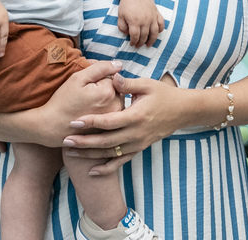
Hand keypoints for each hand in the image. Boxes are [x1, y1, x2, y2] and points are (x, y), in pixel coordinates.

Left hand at [63, 74, 183, 174]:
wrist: (182, 111)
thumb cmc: (163, 94)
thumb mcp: (147, 84)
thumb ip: (128, 83)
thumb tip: (112, 76)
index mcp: (136, 116)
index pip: (109, 122)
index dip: (91, 122)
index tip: (74, 122)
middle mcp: (136, 133)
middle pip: (106, 141)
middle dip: (84, 142)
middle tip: (65, 140)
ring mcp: (138, 144)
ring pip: (110, 153)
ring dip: (90, 154)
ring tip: (70, 153)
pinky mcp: (139, 149)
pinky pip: (121, 161)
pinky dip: (106, 168)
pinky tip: (91, 171)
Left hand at [117, 0, 164, 46]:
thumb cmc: (126, 3)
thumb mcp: (120, 15)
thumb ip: (122, 26)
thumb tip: (127, 34)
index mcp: (135, 22)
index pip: (135, 36)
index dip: (133, 42)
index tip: (132, 44)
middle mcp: (145, 21)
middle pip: (144, 36)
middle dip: (141, 43)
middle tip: (138, 46)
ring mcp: (152, 17)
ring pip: (154, 33)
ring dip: (152, 40)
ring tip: (148, 44)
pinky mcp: (156, 13)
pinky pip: (161, 24)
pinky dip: (160, 29)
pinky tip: (157, 33)